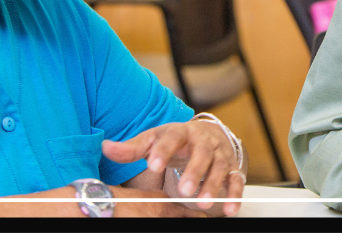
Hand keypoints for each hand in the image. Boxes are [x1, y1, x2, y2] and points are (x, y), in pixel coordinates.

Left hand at [102, 120, 244, 216]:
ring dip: (213, 185)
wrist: (208, 133)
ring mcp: (219, 154)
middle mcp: (203, 141)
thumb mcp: (154, 139)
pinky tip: (230, 210)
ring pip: (219, 167)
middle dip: (193, 171)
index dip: (162, 151)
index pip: (172, 138)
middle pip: (201, 154)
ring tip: (203, 203)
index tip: (153, 165)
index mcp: (181, 132)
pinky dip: (235, 194)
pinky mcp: (231, 167)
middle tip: (183, 190)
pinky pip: (236, 180)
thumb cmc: (176, 140)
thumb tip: (106, 147)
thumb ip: (132, 148)